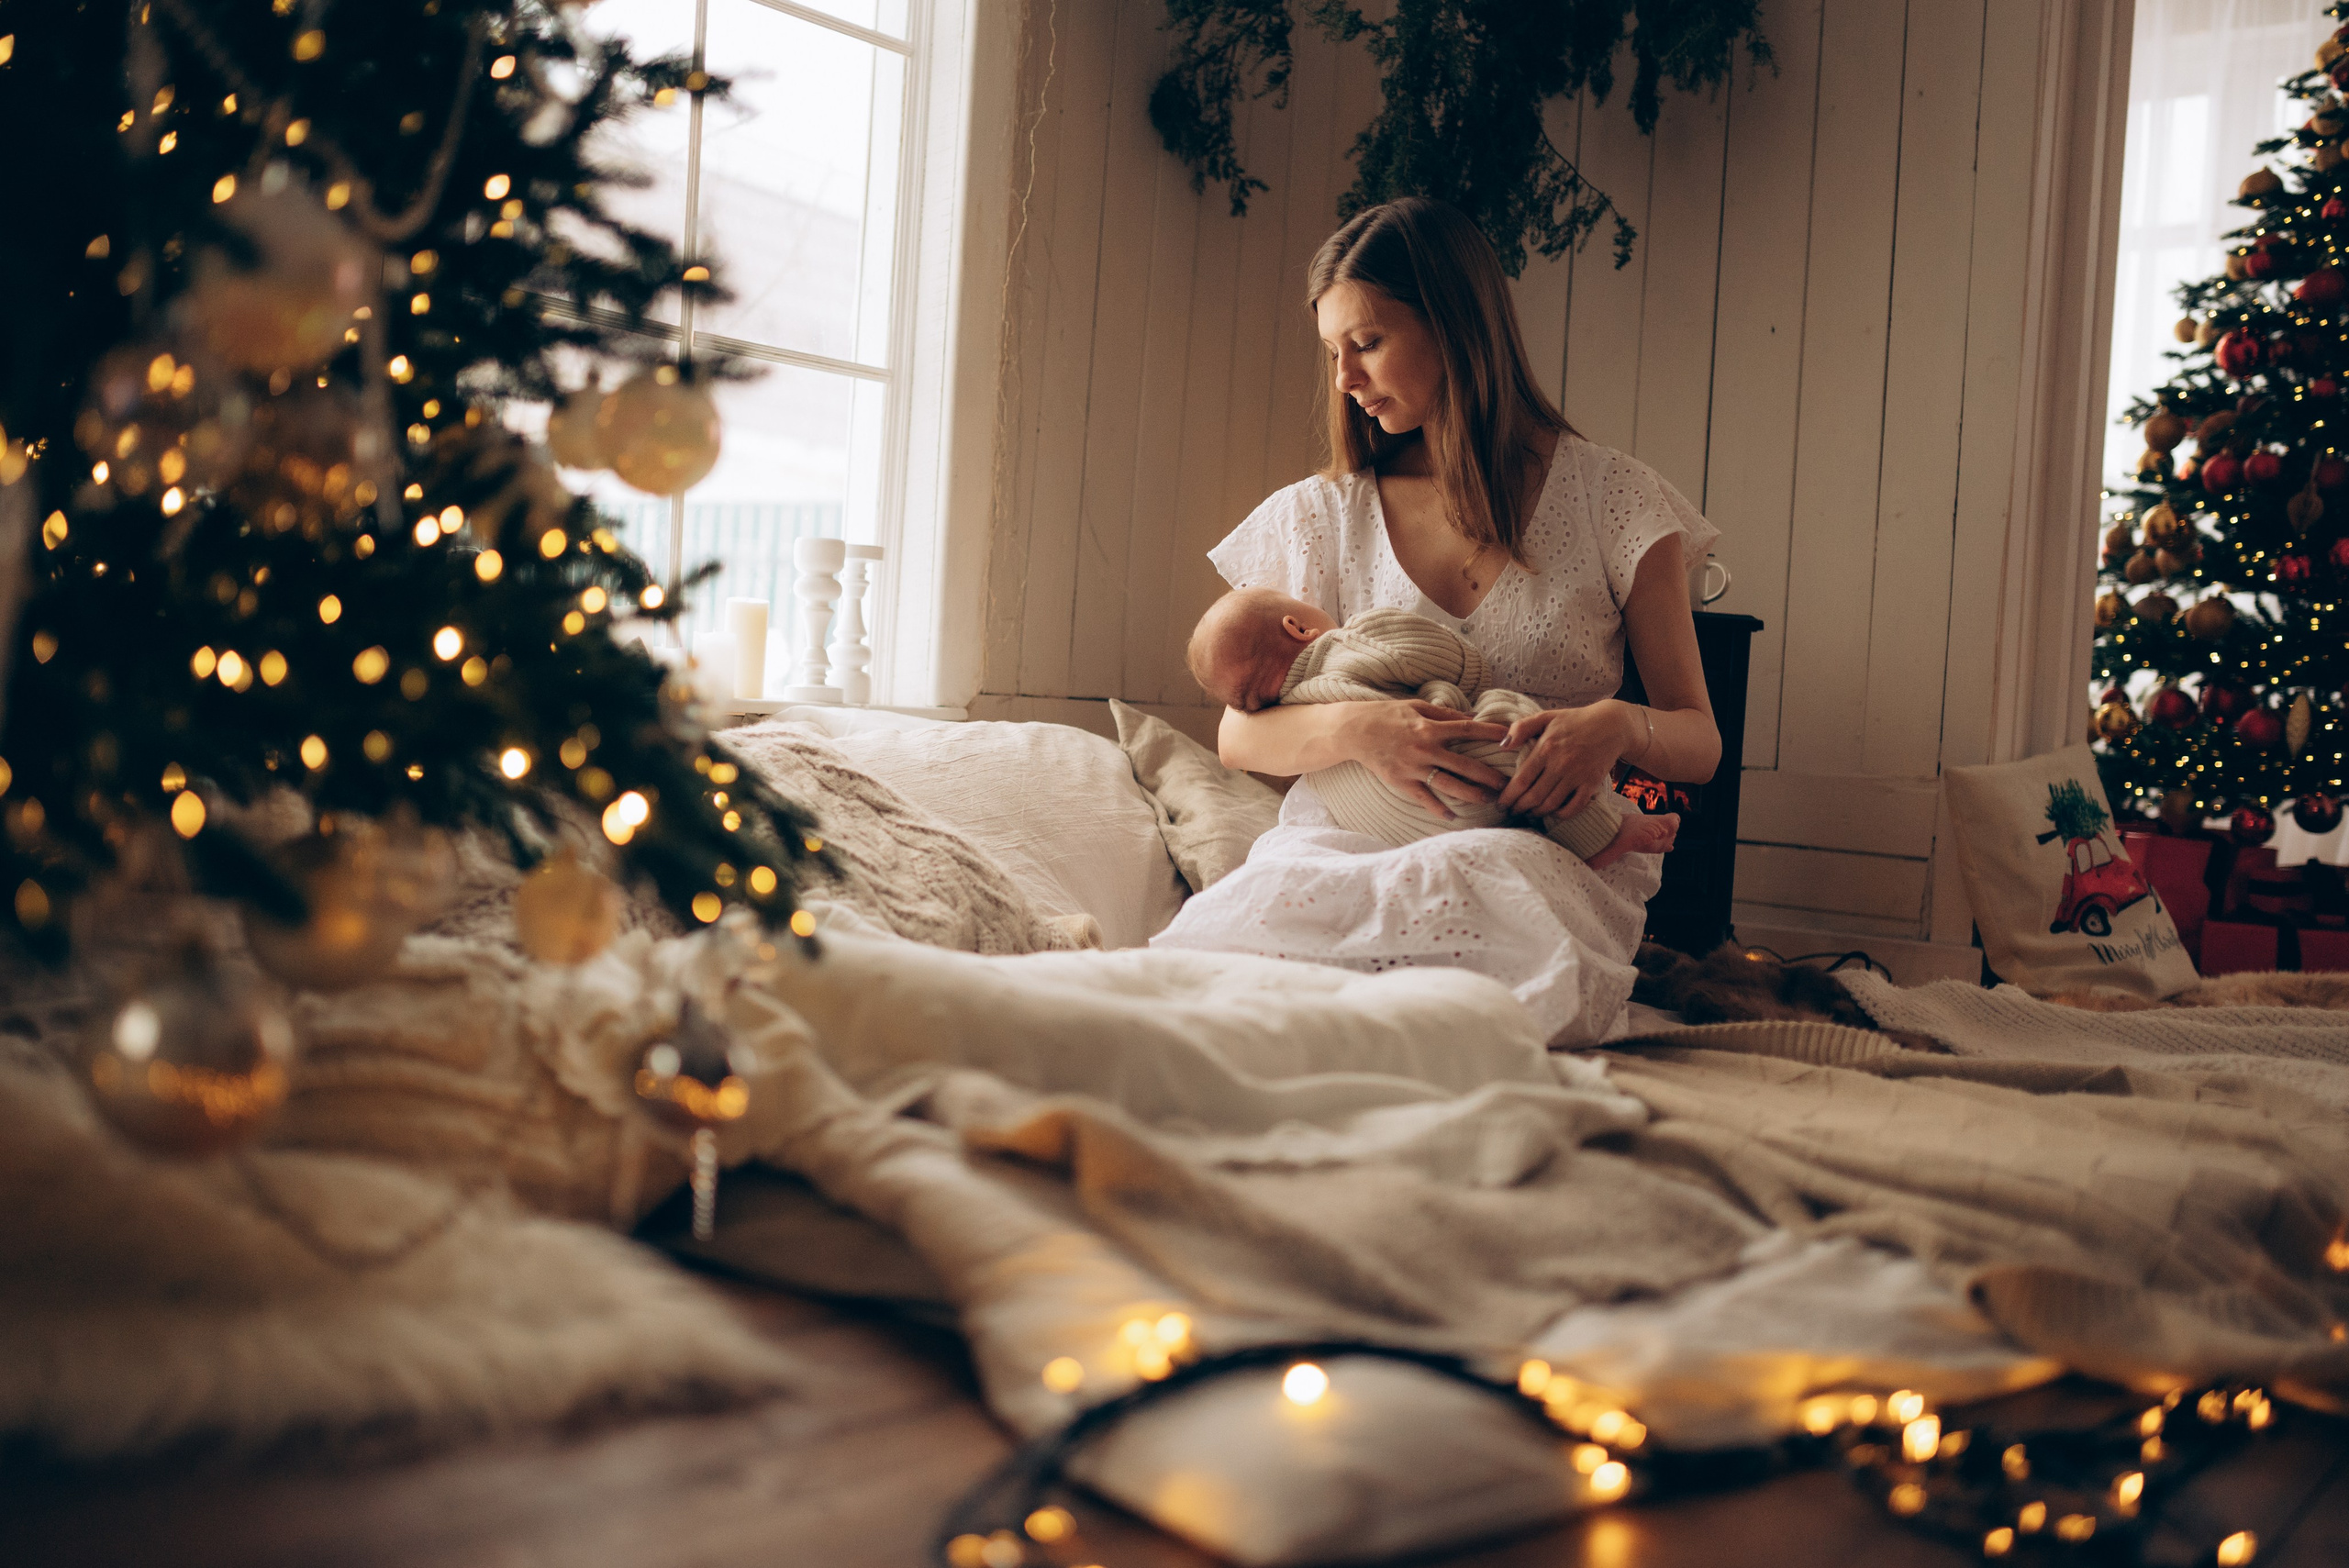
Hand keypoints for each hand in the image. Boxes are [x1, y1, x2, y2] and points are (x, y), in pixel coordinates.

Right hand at [1339, 699, 1509, 820]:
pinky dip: (1438, 809)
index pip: (1468, 730)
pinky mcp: (1401, 782)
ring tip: (1490, 800)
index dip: (1490, 733)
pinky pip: (1424, 799)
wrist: (1354, 731)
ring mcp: (1413, 768)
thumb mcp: (1416, 706)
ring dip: (1472, 794)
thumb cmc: (1386, 715)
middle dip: (1489, 775)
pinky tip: (1454, 817)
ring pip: (1449, 785)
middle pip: (1465, 765)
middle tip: (1509, 783)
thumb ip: (1444, 713)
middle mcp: (1425, 749)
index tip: (1510, 738)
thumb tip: (1472, 716)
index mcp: (1430, 727)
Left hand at [1495, 702, 1635, 818]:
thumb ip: (1521, 727)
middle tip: (1511, 812)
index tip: (1501, 803)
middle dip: (1518, 808)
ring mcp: (1577, 775)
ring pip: (1551, 804)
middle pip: (1533, 796)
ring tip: (1527, 814)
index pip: (1521, 780)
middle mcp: (1561, 764)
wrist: (1611, 724)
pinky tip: (1553, 813)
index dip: (1508, 796)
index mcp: (1546, 748)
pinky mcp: (1592, 783)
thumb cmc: (1575, 720)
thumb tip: (1502, 746)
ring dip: (1536, 813)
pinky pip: (1575, 806)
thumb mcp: (1546, 716)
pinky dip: (1562, 814)